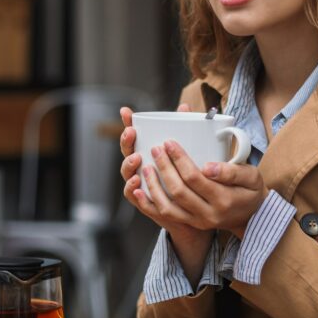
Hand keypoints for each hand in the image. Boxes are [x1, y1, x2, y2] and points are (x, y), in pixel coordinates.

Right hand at [119, 104, 212, 251]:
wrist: (191, 210)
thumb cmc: (185, 175)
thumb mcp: (183, 150)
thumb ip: (182, 128)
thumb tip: (184, 107)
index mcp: (145, 152)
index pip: (133, 136)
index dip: (127, 123)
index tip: (127, 111)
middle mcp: (139, 168)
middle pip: (126, 153)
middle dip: (126, 142)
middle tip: (132, 132)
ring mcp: (139, 185)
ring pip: (127, 175)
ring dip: (128, 165)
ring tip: (136, 158)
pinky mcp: (144, 202)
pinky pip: (134, 196)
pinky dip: (132, 190)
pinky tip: (136, 183)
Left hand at [144, 140, 267, 238]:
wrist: (252, 217)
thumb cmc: (251, 190)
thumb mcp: (252, 176)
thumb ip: (231, 171)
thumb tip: (208, 166)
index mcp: (224, 200)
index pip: (195, 178)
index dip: (179, 160)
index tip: (169, 142)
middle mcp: (209, 214)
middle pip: (179, 191)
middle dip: (164, 168)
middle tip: (156, 148)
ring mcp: (198, 222)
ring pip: (168, 207)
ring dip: (153, 186)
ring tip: (145, 167)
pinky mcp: (191, 224)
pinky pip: (166, 216)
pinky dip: (150, 203)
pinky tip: (138, 190)